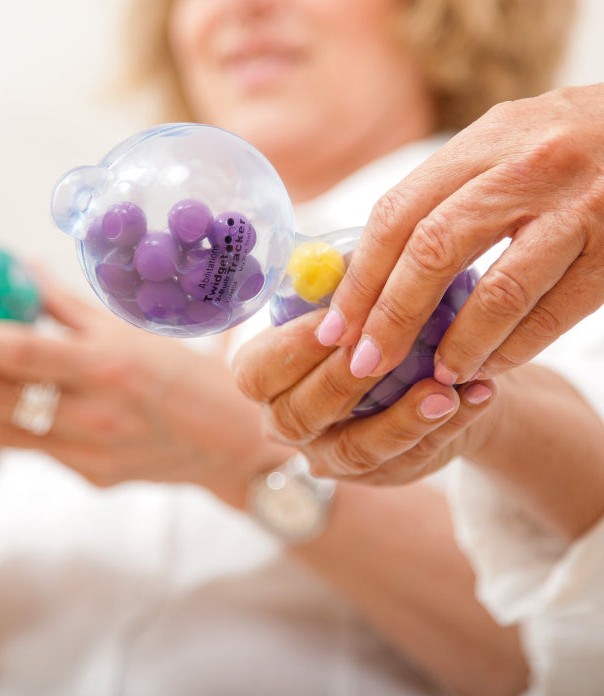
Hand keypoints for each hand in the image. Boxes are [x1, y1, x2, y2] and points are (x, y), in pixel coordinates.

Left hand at [0, 272, 287, 505]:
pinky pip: (31, 448)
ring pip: (3, 431)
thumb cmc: (189, 377)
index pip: (22, 353)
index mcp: (111, 367)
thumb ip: (72, 305)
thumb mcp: (133, 333)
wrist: (230, 443)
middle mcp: (96, 415)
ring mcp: (90, 453)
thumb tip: (23, 269)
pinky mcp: (89, 477)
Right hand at [233, 309, 496, 483]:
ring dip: (403, 419)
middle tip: (389, 354)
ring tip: (446, 391)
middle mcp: (287, 421)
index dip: (291, 350)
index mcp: (265, 375)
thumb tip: (346, 262)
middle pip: (299, 416)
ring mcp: (331, 455)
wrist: (418, 366)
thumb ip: (345, 284)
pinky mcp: (381, 473)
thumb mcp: (355, 295)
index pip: (257, 374)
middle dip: (346, 383)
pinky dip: (446, 427)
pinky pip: (409, 459)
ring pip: (356, 449)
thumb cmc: (371, 318)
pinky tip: (478, 395)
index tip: (336, 321)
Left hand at [318, 84, 603, 384]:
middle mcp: (528, 166)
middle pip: (433, 250)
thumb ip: (446, 192)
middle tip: (363, 364)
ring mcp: (581, 205)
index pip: (398, 214)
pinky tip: (488, 366)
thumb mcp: (506, 144)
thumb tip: (369, 265)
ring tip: (433, 375)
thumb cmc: (570, 145)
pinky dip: (514, 347)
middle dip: (391, 316)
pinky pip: (554, 312)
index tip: (335, 326)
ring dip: (457, 343)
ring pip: (498, 290)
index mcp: (486, 140)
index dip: (360, 277)